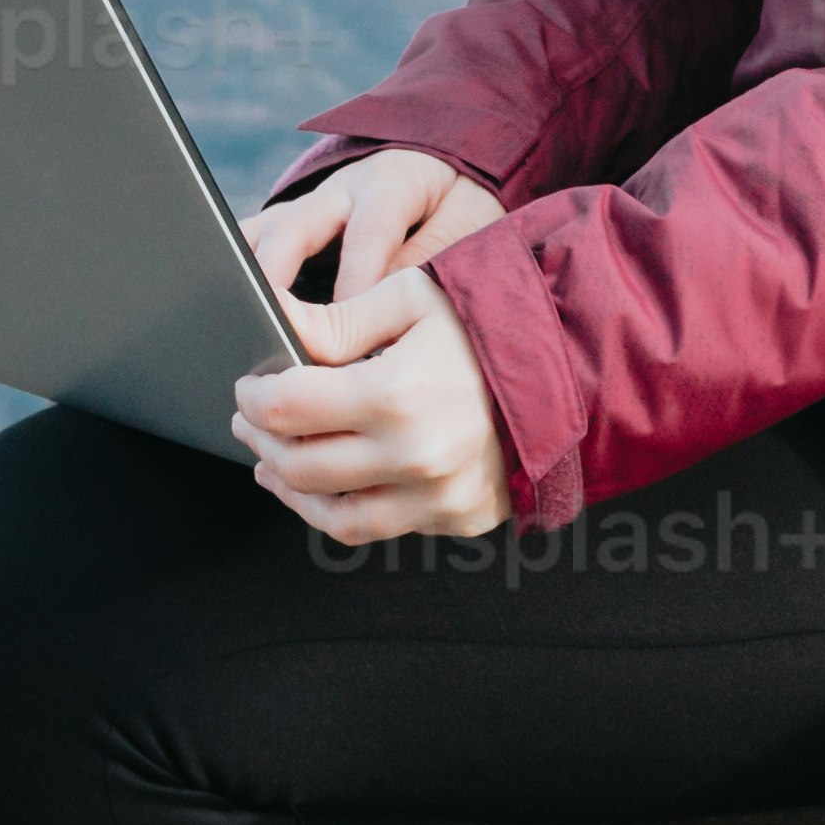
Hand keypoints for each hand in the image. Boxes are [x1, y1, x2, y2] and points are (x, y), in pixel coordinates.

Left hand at [231, 257, 513, 543]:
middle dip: (262, 440)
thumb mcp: (411, 297)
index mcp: (397, 392)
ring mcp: (439, 495)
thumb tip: (270, 324)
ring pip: (333, 516)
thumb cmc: (492, 322)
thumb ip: (335, 319)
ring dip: (292, 489)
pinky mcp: (457, 517)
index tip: (249, 385)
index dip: (252, 395)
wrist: (575, 367)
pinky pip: (381, 528)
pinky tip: (330, 483)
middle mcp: (416, 455)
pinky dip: (344, 508)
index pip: (286, 407)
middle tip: (251, 420)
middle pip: (299, 465)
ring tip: (274, 463)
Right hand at [243, 149, 501, 309]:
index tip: (350, 330)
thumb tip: (390, 304)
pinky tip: (228, 314)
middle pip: (293, 227)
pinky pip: (254, 244)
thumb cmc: (459, 202)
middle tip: (270, 323)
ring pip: (260, 233)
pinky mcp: (289, 225)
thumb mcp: (468, 221)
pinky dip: (239, 275)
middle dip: (277, 277)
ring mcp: (307, 206)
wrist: (446, 166)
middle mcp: (339, 190)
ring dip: (244, 275)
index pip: (367, 232)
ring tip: (234, 322)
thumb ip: (432, 256)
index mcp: (390, 184)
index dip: (357, 281)